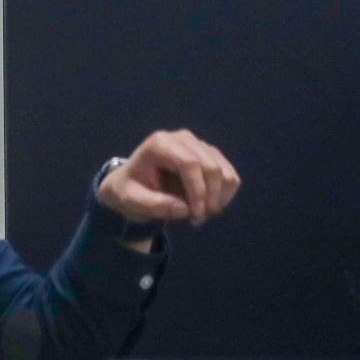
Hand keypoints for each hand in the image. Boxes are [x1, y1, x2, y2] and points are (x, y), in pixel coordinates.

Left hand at [99, 130, 239, 227]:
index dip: (197, 190)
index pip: (189, 163)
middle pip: (211, 167)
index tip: (194, 214)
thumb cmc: (130, 191)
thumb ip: (154, 205)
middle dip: (209, 198)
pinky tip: (207, 207)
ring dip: (218, 199)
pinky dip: (223, 196)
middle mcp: (183, 138)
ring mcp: (199, 145)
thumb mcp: (131, 201)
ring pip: (225, 172)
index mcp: (160, 144)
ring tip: (200, 215)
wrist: (134, 185)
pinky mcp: (211, 156)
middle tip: (196, 220)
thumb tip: (184, 209)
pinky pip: (230, 177)